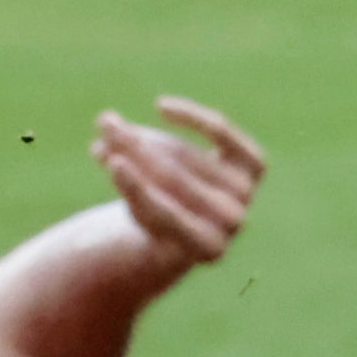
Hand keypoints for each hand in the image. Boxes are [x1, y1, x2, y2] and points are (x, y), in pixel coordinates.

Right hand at [98, 97, 267, 266]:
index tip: (113, 162)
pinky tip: (161, 107)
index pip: (169, 215)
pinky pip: (222, 133)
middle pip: (177, 179)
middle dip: (135, 152)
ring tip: (111, 126)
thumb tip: (106, 124)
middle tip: (104, 126)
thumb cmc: (156, 215)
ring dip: (146, 139)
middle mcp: (233, 222)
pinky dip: (193, 118)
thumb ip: (121, 173)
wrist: (199, 222)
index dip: (139, 190)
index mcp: (209, 249)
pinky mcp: (252, 164)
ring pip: (188, 156)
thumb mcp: (135, 209)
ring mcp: (245, 193)